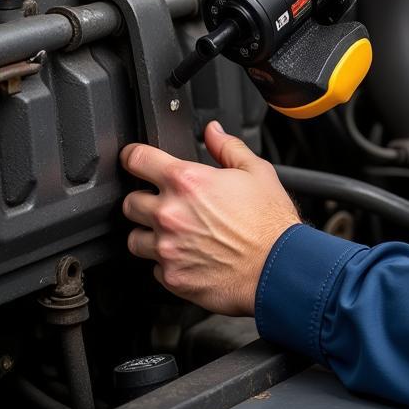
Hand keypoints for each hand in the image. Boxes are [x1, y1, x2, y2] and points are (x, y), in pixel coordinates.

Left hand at [120, 122, 300, 315]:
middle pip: (129, 202)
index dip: (134, 156)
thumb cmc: (270, 222)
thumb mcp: (256, 171)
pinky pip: (154, 268)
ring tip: (177, 234)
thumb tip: (212, 131)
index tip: (136, 160)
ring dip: (151, 234)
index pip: (136, 159)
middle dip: (145, 200)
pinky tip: (189, 256)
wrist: (279, 267)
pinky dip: (167, 262)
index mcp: (187, 182)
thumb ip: (227, 147)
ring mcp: (167, 248)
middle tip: (168, 204)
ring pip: (135, 239)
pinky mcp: (172, 277)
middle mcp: (170, 214)